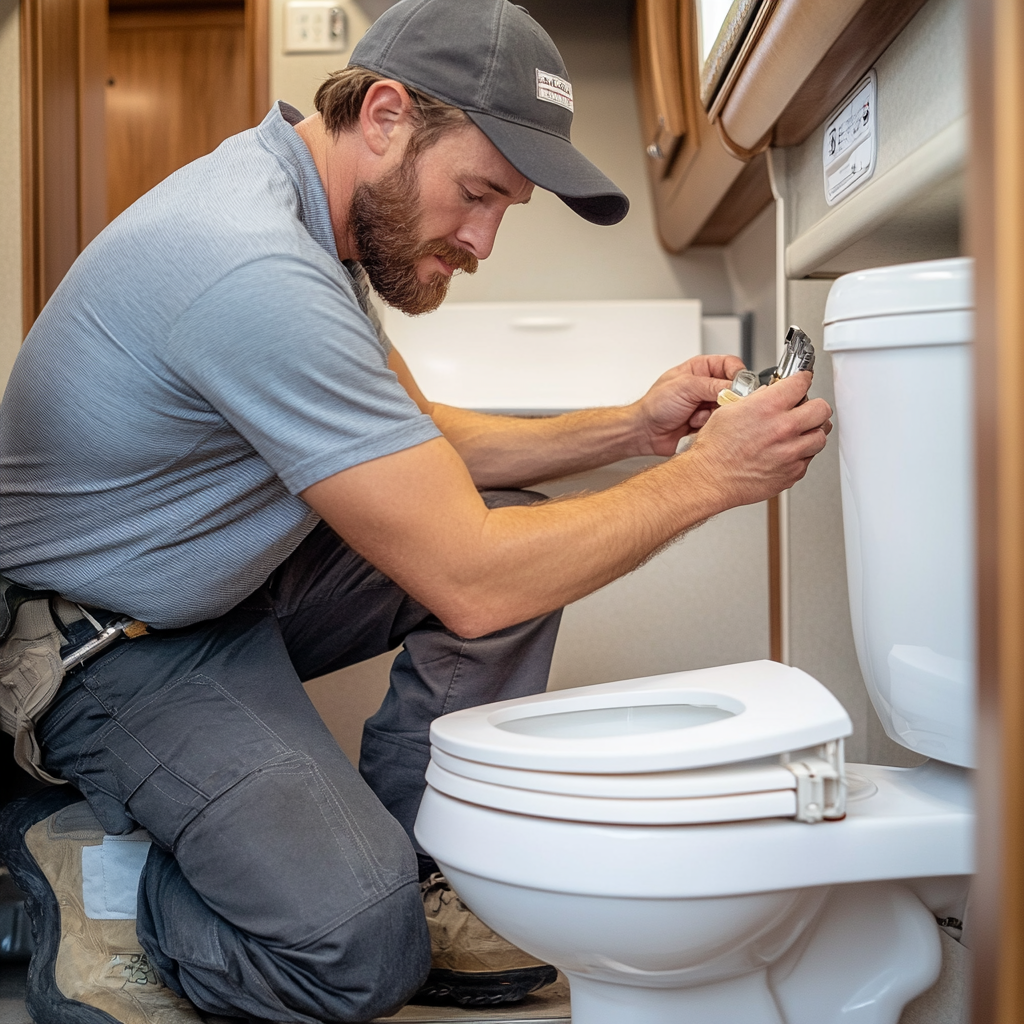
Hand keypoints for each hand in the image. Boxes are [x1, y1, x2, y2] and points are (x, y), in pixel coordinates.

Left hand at [632, 354, 747, 455]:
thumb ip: (713, 385)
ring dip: (713, 414)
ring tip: (694, 415)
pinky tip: (693, 425)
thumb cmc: (656, 405)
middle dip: (726, 399)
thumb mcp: (685, 387)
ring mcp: (707, 405)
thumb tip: (736, 388)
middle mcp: (706, 386)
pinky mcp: (707, 422)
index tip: (738, 387)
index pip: (731, 365)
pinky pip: (721, 424)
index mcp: (701, 369)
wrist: (645, 432)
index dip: (737, 375)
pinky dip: (708, 426)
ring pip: (729, 409)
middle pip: (734, 389)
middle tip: (715, 404)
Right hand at [685, 372, 832, 508]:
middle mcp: (784, 429)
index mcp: (768, 408)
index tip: (802, 381)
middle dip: (814, 406)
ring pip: (820, 436)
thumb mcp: (729, 410)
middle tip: (805, 409)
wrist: (710, 479)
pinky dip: (801, 455)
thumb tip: (768, 394)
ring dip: (811, 432)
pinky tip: (786, 452)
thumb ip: (756, 399)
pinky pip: (808, 459)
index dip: (802, 379)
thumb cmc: (715, 450)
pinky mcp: (792, 473)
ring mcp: (791, 452)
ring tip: (798, 433)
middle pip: (821, 409)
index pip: (801, 383)